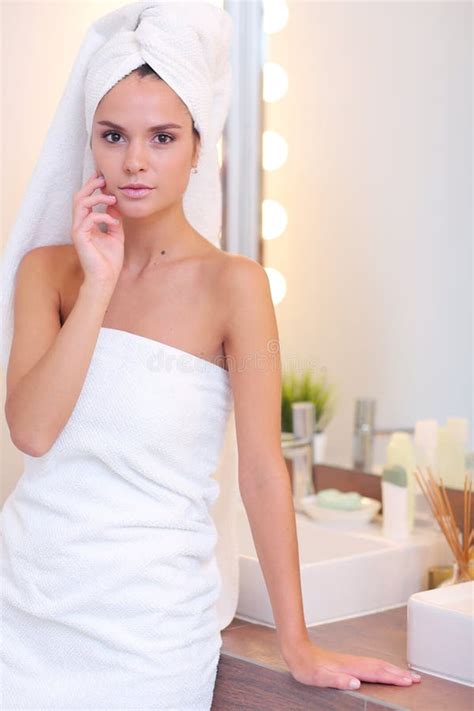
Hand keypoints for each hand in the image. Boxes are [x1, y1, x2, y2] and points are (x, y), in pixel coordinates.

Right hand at [71, 169, 123, 287]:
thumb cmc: (110, 260)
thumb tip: (114, 204)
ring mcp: (78, 230)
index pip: (85, 200)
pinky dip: (103, 216)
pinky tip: (114, 222)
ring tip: (112, 199)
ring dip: (97, 198)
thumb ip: (114, 219)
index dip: (93, 187)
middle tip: (104, 179)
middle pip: (78, 197)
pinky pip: (89, 218)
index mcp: (86, 223)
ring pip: (80, 204)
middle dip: (91, 185)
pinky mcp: (80, 237)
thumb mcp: (116, 234)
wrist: (106, 278)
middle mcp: (79, 225)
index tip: (104, 178)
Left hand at [283, 638, 420, 690]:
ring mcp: (350, 661)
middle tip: (417, 678)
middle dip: (399, 673)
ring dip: (393, 669)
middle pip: (381, 667)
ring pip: (376, 664)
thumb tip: (356, 683)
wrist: (297, 650)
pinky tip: (382, 670)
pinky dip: (382, 667)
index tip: (409, 681)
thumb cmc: (306, 667)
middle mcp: (352, 663)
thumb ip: (337, 680)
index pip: (376, 673)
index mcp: (349, 668)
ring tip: (406, 674)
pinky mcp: (346, 662)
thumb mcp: (318, 678)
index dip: (393, 677)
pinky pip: (370, 665)